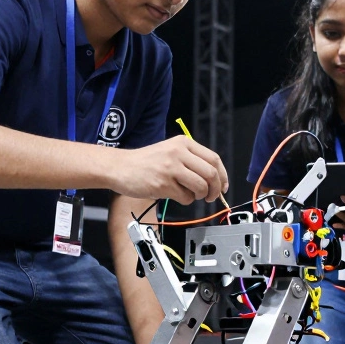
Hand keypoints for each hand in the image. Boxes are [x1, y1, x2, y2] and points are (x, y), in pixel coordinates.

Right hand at [110, 136, 228, 204]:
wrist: (120, 167)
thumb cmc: (144, 162)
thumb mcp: (170, 151)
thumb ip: (190, 159)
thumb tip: (214, 178)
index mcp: (183, 143)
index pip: (213, 159)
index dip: (223, 175)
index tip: (223, 186)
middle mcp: (178, 153)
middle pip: (211, 173)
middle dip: (215, 189)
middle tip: (211, 196)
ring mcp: (171, 168)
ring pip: (201, 186)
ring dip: (201, 196)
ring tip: (193, 195)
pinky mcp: (163, 184)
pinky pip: (186, 197)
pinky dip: (186, 200)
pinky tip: (177, 196)